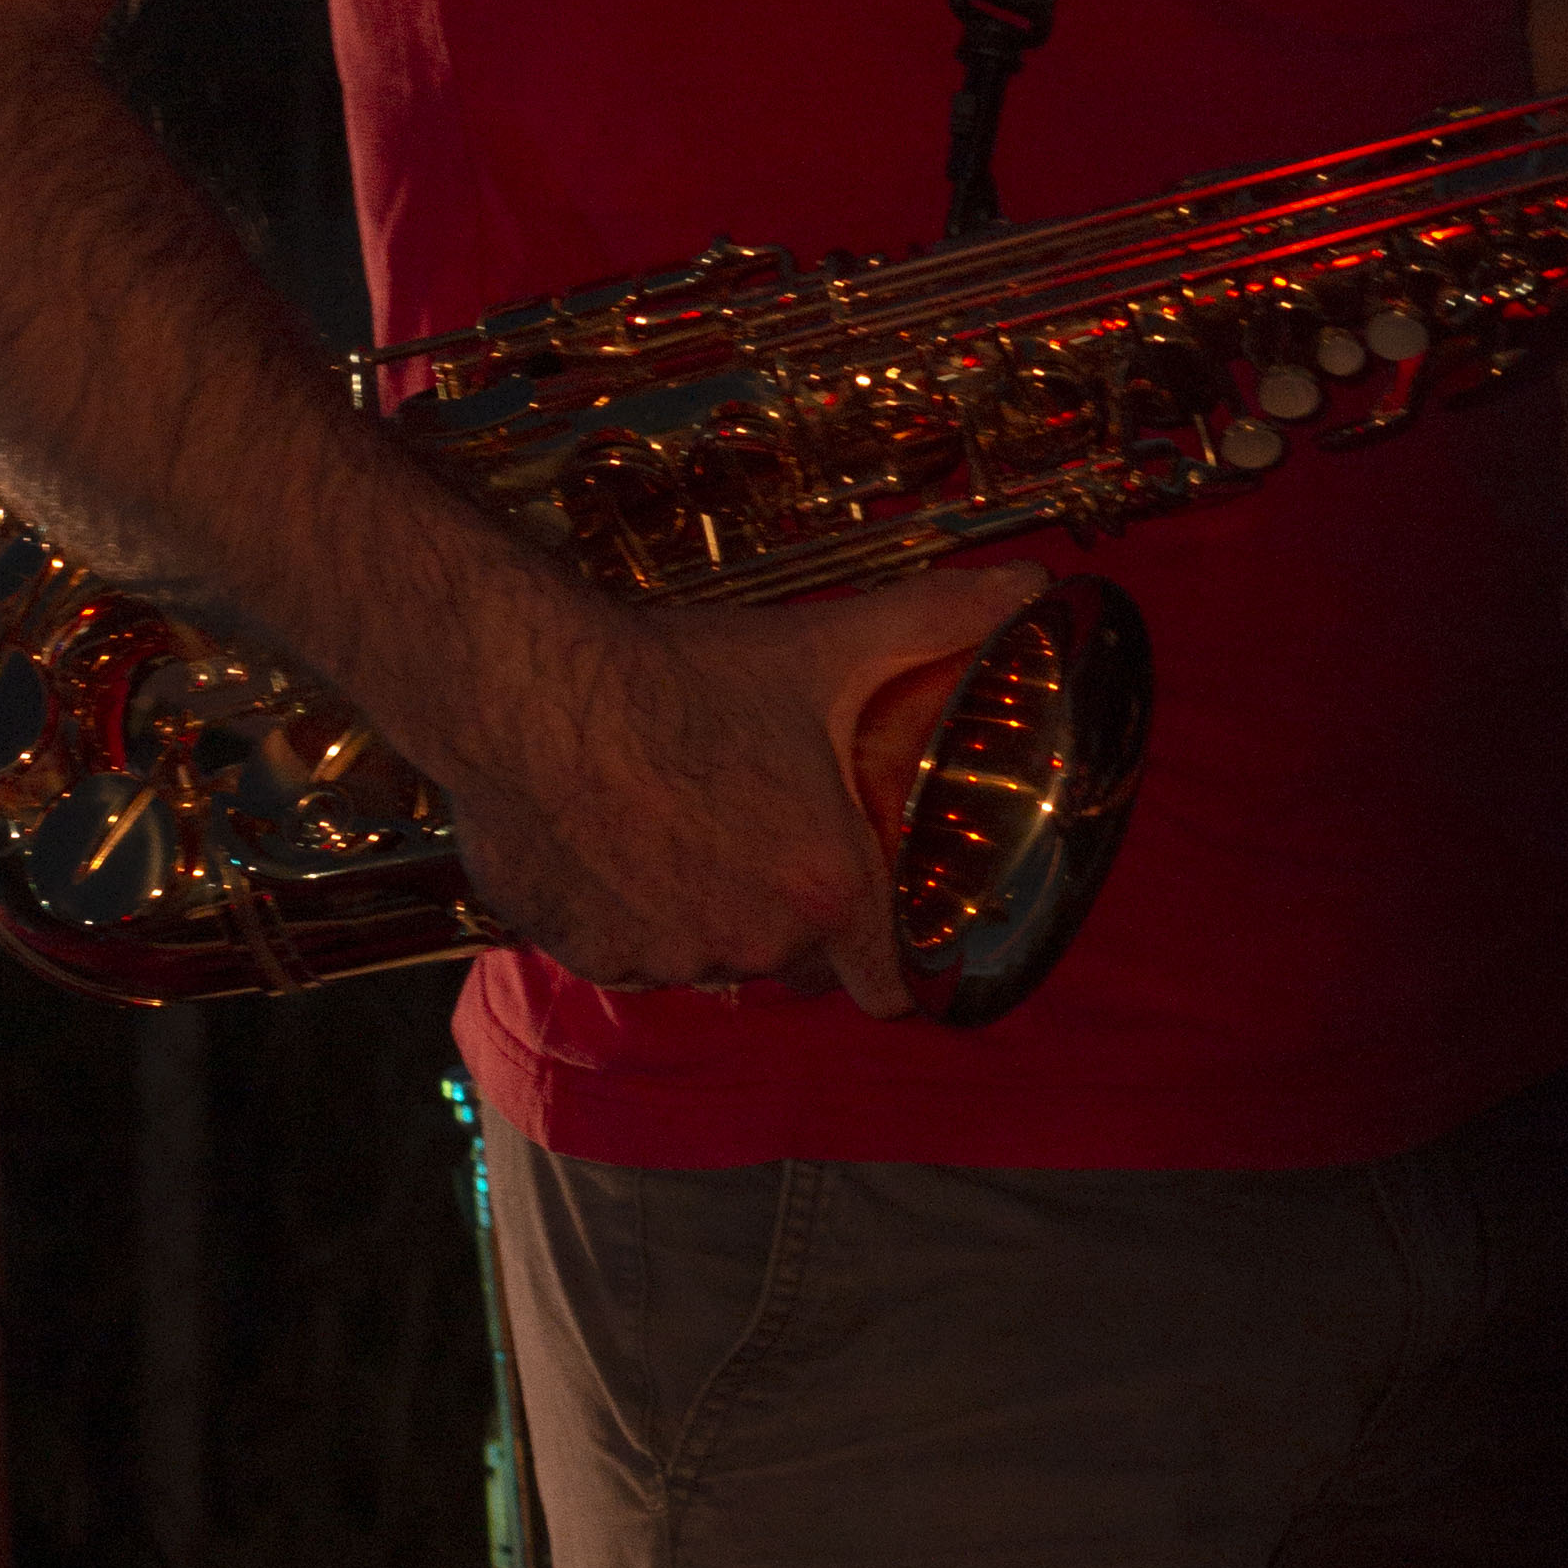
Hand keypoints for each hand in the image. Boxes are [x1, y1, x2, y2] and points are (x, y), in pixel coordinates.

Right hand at [433, 557, 1049, 1016]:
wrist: (527, 687)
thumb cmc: (680, 673)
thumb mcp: (826, 642)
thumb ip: (942, 619)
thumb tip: (1039, 582)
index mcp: (824, 890)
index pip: (892, 985)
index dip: (898, 957)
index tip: (889, 922)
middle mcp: (749, 945)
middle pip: (801, 961)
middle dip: (799, 913)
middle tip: (778, 832)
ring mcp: (662, 958)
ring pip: (712, 954)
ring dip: (713, 910)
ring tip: (694, 823)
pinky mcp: (586, 955)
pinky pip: (632, 950)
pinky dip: (635, 911)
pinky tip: (624, 838)